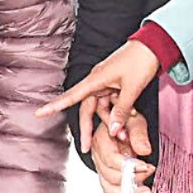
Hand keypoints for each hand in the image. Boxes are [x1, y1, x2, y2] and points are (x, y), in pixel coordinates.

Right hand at [41, 40, 160, 145]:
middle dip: (89, 129)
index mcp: (95, 80)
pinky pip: (112, 104)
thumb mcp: (131, 88)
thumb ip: (120, 110)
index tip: (39, 113)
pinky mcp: (115, 86)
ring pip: (102, 109)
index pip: (71, 96)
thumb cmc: (140, 61)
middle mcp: (97, 82)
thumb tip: (112, 130)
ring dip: (111, 121)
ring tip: (125, 133)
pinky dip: (119, 113)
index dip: (54, 106)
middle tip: (87, 148)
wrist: (154, 45)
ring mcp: (106, 84)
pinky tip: (131, 118)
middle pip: (87, 110)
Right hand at [88, 111, 152, 192]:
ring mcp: (102, 169)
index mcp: (100, 140)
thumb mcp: (135, 121)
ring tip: (145, 191)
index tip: (145, 166)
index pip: (110, 159)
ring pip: (109, 188)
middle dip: (131, 178)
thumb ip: (138, 134)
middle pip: (109, 176)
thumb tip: (144, 150)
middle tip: (149, 172)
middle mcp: (98, 157)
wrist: (125, 127)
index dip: (127, 166)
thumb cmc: (128, 123)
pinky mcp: (107, 178)